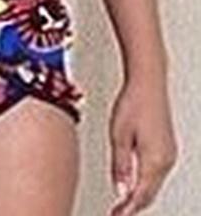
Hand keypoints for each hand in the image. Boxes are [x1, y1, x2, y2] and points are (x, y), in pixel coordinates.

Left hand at [109, 74, 177, 214]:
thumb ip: (120, 166)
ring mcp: (169, 154)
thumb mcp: (119, 135)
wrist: (148, 83)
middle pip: (149, 193)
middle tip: (116, 213)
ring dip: (139, 195)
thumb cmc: (133, 103)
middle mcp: (166, 160)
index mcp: (154, 160)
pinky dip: (145, 182)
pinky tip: (134, 184)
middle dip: (133, 206)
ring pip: (153, 184)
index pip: (140, 195)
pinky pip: (156, 173)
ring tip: (122, 204)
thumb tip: (120, 191)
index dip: (127, 209)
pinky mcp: (167, 147)